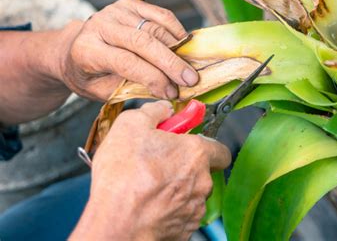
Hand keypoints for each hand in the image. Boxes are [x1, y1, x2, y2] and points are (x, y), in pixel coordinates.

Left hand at [58, 0, 197, 100]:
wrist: (74, 49)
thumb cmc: (90, 75)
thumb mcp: (103, 91)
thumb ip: (132, 88)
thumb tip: (168, 90)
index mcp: (88, 49)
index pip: (127, 62)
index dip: (153, 78)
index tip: (172, 93)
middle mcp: (100, 24)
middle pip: (144, 41)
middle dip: (171, 63)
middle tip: (191, 79)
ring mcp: (115, 10)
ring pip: (156, 28)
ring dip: (178, 50)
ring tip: (190, 68)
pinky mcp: (129, 4)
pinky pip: (161, 15)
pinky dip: (176, 31)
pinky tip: (184, 48)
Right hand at [70, 101, 230, 239]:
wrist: (118, 226)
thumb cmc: (123, 179)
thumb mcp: (130, 126)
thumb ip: (153, 111)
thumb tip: (163, 109)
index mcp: (196, 153)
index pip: (218, 147)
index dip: (201, 143)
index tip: (184, 142)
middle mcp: (202, 181)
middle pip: (202, 170)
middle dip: (184, 165)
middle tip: (159, 163)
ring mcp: (195, 207)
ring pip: (190, 192)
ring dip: (175, 187)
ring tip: (146, 185)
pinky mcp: (185, 228)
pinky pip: (180, 212)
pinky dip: (168, 208)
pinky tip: (147, 203)